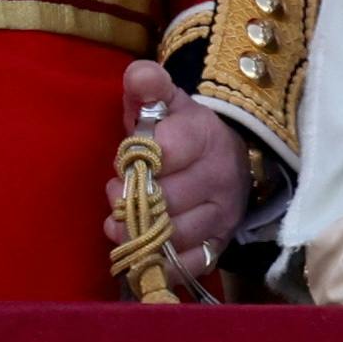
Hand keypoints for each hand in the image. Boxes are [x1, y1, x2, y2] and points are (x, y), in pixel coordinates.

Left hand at [120, 58, 255, 255]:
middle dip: (131, 200)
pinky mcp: (220, 246)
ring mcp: (223, 215)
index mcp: (205, 136)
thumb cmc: (181, 132)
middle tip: (118, 194)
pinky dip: (159, 262)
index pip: (165, 151)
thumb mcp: (165, 102)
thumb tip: (139, 76)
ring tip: (123, 220)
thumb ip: (148, 84)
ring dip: (139, 233)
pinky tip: (144, 247)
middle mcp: (221, 177)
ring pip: (173, 236)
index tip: (126, 158)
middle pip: (165, 200)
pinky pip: (187, 266)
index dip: (135, 158)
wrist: (224, 158)